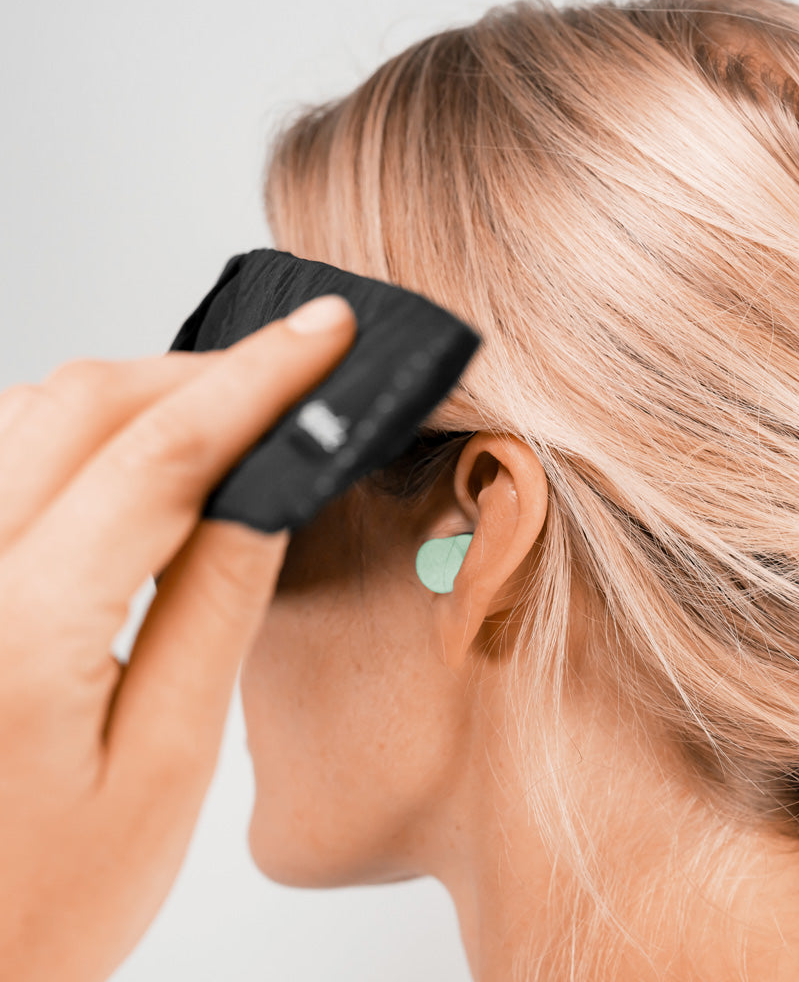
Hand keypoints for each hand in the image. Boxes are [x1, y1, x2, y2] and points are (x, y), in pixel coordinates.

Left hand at [0, 295, 356, 981]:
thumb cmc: (40, 906)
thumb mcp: (166, 765)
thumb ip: (215, 609)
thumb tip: (266, 490)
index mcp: (20, 632)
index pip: (164, 454)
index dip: (258, 381)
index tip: (323, 336)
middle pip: (83, 404)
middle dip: (200, 371)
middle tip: (288, 375)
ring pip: (31, 412)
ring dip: (139, 395)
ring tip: (223, 419)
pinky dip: (79, 432)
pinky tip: (133, 463)